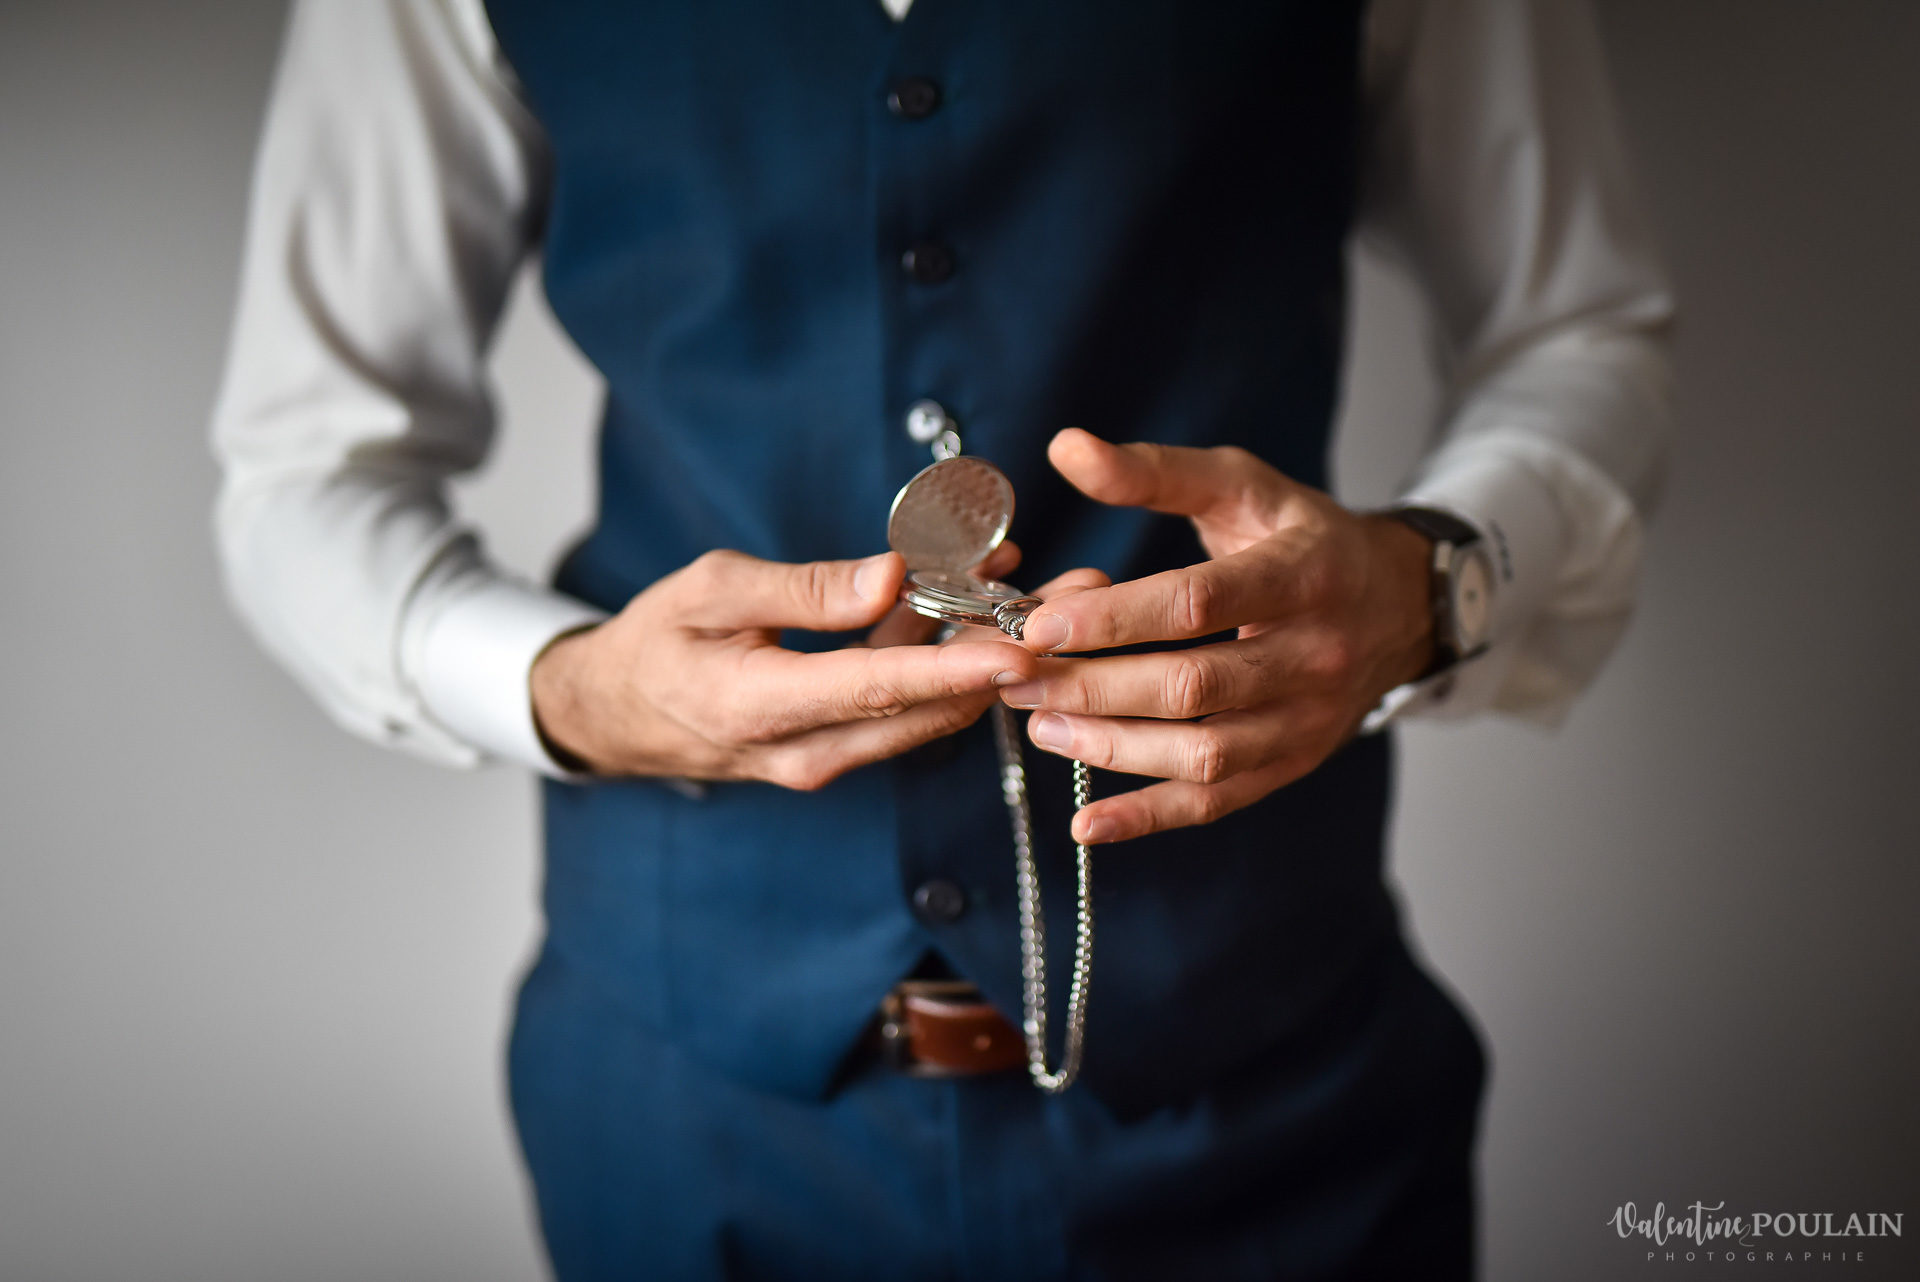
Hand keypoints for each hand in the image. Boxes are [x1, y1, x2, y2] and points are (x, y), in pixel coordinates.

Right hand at [530, 547, 1039, 786]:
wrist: (615, 713)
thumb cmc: (655, 642)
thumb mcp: (711, 592)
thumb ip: (804, 590)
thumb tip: (891, 576)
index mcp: (765, 708)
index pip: (878, 689)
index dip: (957, 671)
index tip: (1022, 650)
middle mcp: (810, 750)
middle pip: (928, 707)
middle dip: (1011, 655)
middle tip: (1085, 597)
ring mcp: (829, 756)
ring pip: (927, 707)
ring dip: (989, 650)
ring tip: (1054, 586)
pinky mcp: (840, 745)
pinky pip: (905, 702)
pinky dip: (945, 652)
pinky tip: (981, 591)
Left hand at [998, 428, 1437, 843]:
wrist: (1397, 603)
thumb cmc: (1302, 538)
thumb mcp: (1242, 485)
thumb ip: (1154, 471)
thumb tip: (1066, 448)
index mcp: (1302, 574)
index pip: (1198, 603)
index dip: (1113, 618)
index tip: (1037, 624)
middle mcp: (1313, 654)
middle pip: (1191, 686)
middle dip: (1092, 687)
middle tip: (1017, 678)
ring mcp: (1306, 719)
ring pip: (1201, 753)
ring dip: (1109, 747)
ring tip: (1039, 724)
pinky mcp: (1292, 763)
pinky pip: (1216, 801)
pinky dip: (1147, 818)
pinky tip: (1086, 826)